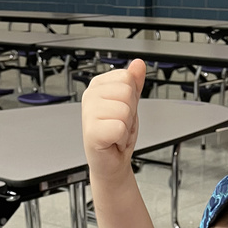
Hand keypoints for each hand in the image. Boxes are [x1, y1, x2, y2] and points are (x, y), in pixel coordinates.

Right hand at [81, 59, 146, 178]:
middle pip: (127, 92)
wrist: (111, 162)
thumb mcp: (130, 104)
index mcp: (98, 85)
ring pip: (125, 110)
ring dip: (125, 127)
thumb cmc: (116, 135)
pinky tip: (112, 141)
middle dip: (130, 113)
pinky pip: (119, 127)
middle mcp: (90, 96)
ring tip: (115, 133)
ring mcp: (88, 113)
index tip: (121, 112)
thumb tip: (138, 65)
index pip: (127, 77)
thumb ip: (134, 83)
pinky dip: (121, 138)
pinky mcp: (91, 131)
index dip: (132, 98)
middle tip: (119, 124)